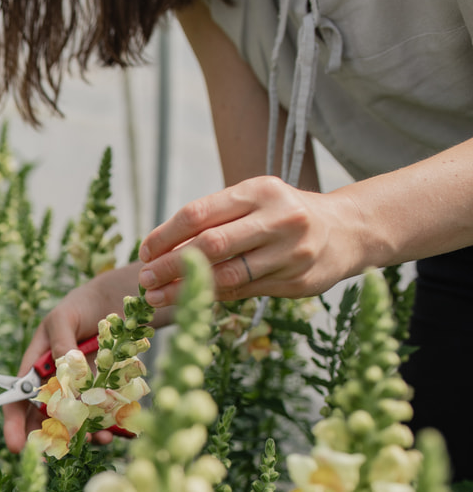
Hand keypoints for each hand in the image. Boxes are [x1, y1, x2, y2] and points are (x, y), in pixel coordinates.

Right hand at [2, 265, 138, 451]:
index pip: (19, 399)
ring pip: (76, 421)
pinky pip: (103, 414)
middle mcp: (55, 383)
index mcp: (36, 367)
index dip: (14, 424)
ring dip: (82, 434)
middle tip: (59, 452)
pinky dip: (107, 425)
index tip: (17, 446)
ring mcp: (81, 390)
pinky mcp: (105, 392)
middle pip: (46, 418)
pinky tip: (112, 430)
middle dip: (51, 438)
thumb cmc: (80, 307)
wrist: (115, 302)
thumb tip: (62, 370)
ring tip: (94, 439)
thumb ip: (59, 343)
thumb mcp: (63, 319)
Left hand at [136, 176, 366, 307]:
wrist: (347, 230)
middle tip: (144, 280)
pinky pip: (245, 292)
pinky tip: (190, 299)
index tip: (144, 252)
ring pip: (227, 275)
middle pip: (210, 246)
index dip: (164, 235)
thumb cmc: (281, 214)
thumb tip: (157, 250)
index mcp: (259, 191)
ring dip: (185, 289)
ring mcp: (292, 252)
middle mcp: (278, 218)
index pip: (198, 213)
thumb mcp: (253, 201)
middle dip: (169, 265)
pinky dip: (213, 295)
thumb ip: (213, 219)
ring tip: (157, 297)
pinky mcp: (298, 281)